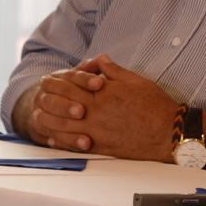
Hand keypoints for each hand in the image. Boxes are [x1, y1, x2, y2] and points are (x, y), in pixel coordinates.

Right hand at [24, 67, 105, 149]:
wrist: (47, 106)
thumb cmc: (74, 89)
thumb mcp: (81, 77)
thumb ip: (92, 68)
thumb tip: (102, 59)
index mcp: (55, 78)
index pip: (69, 77)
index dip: (84, 80)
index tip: (100, 84)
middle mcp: (44, 95)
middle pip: (53, 99)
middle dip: (67, 105)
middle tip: (82, 111)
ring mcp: (39, 112)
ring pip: (48, 120)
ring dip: (66, 128)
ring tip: (85, 137)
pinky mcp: (41, 130)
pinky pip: (51, 137)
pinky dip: (66, 142)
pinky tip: (80, 146)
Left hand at [37, 54, 180, 161]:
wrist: (167, 131)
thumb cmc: (155, 105)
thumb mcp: (136, 80)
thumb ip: (113, 70)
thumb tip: (99, 60)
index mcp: (104, 93)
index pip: (72, 85)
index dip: (57, 81)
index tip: (47, 80)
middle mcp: (97, 112)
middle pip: (63, 104)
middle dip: (48, 100)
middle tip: (38, 97)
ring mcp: (97, 130)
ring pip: (64, 126)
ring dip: (49, 121)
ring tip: (39, 118)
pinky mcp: (101, 146)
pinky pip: (75, 144)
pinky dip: (62, 141)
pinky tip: (54, 138)